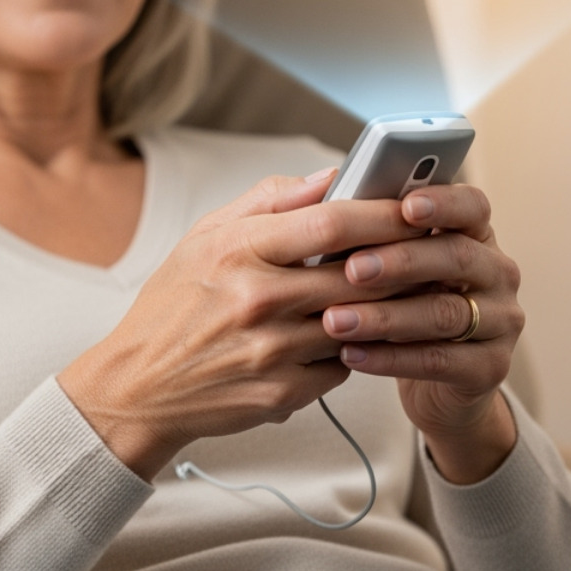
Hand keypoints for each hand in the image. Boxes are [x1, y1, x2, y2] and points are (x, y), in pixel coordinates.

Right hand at [58, 169, 427, 480]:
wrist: (138, 386)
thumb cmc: (172, 306)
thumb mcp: (204, 237)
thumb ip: (269, 201)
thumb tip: (329, 176)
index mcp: (237, 252)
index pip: (330, 222)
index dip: (381, 211)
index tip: (412, 204)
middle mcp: (257, 300)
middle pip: (358, 273)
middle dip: (404, 258)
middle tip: (432, 245)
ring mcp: (272, 351)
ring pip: (360, 321)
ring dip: (391, 305)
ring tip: (410, 287)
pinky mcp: (283, 393)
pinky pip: (345, 364)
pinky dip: (359, 346)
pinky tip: (362, 332)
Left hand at [319, 185, 522, 483]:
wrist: (437, 386)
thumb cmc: (404, 305)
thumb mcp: (392, 266)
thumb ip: (370, 231)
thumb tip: (327, 196)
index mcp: (475, 234)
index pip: (472, 206)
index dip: (443, 203)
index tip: (406, 205)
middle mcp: (497, 273)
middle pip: (457, 257)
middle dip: (401, 261)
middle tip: (352, 269)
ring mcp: (501, 322)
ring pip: (445, 313)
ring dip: (385, 316)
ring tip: (335, 320)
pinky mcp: (491, 368)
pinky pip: (439, 360)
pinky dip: (390, 358)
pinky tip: (351, 354)